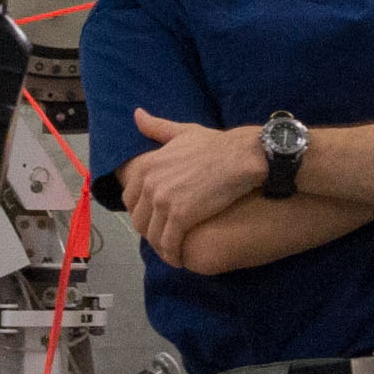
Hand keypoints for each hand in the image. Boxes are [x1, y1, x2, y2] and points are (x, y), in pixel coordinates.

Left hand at [127, 108, 270, 257]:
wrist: (243, 157)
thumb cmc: (217, 145)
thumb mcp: (183, 132)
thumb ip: (157, 127)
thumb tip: (137, 114)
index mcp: (147, 165)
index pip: (129, 198)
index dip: (140, 212)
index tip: (154, 220)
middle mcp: (150, 183)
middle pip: (138, 220)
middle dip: (149, 232)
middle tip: (163, 239)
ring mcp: (164, 201)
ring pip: (152, 235)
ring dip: (160, 248)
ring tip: (171, 252)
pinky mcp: (182, 217)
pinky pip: (169, 244)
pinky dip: (172, 255)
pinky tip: (179, 259)